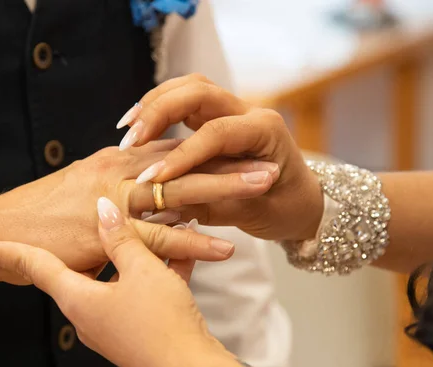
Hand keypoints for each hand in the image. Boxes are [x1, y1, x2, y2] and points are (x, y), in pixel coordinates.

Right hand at [0, 140, 272, 298]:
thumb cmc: (43, 212)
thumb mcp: (85, 187)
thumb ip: (117, 183)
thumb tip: (146, 186)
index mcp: (115, 159)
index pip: (173, 147)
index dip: (212, 149)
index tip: (247, 152)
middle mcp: (118, 171)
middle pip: (186, 161)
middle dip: (231, 161)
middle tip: (271, 162)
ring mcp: (114, 200)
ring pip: (180, 191)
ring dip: (225, 190)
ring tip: (263, 189)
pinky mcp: (107, 233)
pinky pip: (159, 237)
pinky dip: (194, 241)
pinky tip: (224, 246)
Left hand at [0, 197, 232, 366]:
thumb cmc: (160, 323)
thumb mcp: (141, 270)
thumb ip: (119, 237)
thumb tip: (102, 208)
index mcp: (77, 296)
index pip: (29, 265)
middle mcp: (88, 311)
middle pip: (82, 265)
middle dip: (100, 242)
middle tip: (105, 220)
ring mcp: (112, 323)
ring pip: (120, 276)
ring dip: (141, 255)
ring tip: (171, 233)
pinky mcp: (135, 330)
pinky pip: (139, 291)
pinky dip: (157, 273)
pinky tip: (184, 257)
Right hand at [117, 74, 323, 240]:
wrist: (303, 202)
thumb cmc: (284, 210)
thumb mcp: (250, 213)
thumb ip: (210, 202)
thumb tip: (164, 202)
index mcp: (266, 132)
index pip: (216, 134)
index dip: (181, 156)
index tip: (151, 179)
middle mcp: (251, 112)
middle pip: (199, 90)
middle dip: (160, 111)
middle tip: (132, 139)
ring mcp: (235, 110)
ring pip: (189, 87)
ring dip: (155, 103)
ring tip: (128, 128)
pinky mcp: (220, 116)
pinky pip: (186, 100)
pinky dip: (160, 107)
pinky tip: (138, 125)